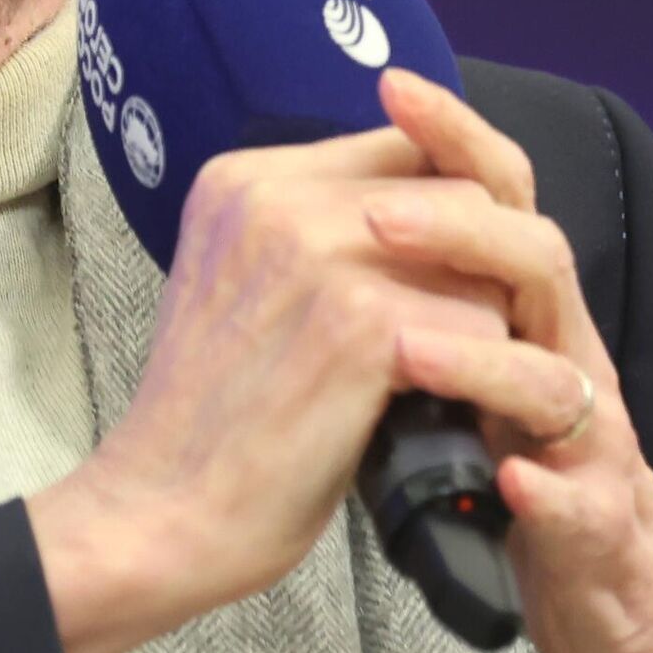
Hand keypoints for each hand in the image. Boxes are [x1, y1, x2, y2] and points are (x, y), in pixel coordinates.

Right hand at [34, 80, 525, 652]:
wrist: (163, 506)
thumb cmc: (213, 411)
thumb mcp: (238, 281)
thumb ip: (310, 230)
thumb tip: (428, 209)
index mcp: (241, 179)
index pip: (404, 146)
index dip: (448, 212)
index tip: (450, 276)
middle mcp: (275, 197)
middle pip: (459, 194)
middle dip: (480, 272)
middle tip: (465, 343)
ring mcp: (317, 255)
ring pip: (484, 260)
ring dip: (488, 327)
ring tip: (456, 382)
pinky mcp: (361, 326)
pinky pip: (487, 330)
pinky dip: (489, 383)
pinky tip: (452, 417)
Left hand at [372, 69, 652, 652]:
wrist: (592, 572)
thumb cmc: (490, 437)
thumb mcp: (433, 343)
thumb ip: (400, 274)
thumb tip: (325, 189)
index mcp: (510, 299)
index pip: (489, 195)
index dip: (448, 136)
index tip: (389, 85)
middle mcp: (556, 350)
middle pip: (533, 258)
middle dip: (457, 228)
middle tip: (374, 222)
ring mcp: (584, 435)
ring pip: (557, 376)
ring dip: (479, 355)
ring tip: (403, 346)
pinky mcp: (596, 522)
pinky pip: (581, 499)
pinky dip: (544, 487)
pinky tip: (505, 478)